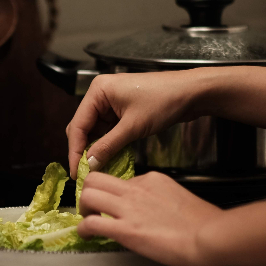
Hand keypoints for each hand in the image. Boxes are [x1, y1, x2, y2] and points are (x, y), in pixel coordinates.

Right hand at [65, 70, 202, 178]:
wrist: (191, 93)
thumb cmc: (163, 102)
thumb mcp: (133, 127)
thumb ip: (108, 146)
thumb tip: (88, 165)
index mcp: (98, 91)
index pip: (78, 125)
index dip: (75, 151)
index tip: (76, 173)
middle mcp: (100, 95)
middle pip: (82, 127)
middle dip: (82, 150)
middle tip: (83, 174)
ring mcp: (111, 103)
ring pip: (94, 131)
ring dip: (95, 150)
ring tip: (95, 170)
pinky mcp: (122, 111)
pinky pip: (107, 131)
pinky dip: (106, 145)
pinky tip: (107, 160)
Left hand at [77, 171, 222, 265]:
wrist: (208, 236)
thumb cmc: (203, 223)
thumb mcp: (178, 198)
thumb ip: (161, 199)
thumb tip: (151, 211)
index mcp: (152, 179)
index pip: (122, 180)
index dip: (115, 195)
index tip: (114, 206)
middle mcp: (136, 189)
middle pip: (96, 178)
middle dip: (89, 193)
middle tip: (92, 209)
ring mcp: (129, 208)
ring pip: (88, 195)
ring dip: (83, 210)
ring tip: (88, 222)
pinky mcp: (125, 229)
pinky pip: (91, 223)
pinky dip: (83, 229)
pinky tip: (86, 236)